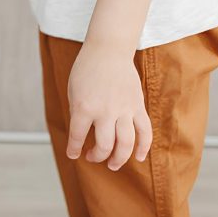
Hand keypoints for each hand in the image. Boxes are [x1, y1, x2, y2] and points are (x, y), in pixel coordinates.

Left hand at [66, 42, 152, 170]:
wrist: (107, 51)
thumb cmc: (86, 71)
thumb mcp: (73, 92)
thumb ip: (78, 114)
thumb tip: (83, 136)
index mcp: (83, 107)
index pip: (78, 136)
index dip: (74, 149)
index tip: (73, 154)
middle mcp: (104, 111)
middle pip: (104, 145)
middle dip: (97, 156)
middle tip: (92, 157)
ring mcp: (124, 109)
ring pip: (126, 142)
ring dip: (119, 158)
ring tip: (112, 164)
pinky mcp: (137, 106)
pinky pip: (144, 131)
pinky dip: (143, 147)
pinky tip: (138, 157)